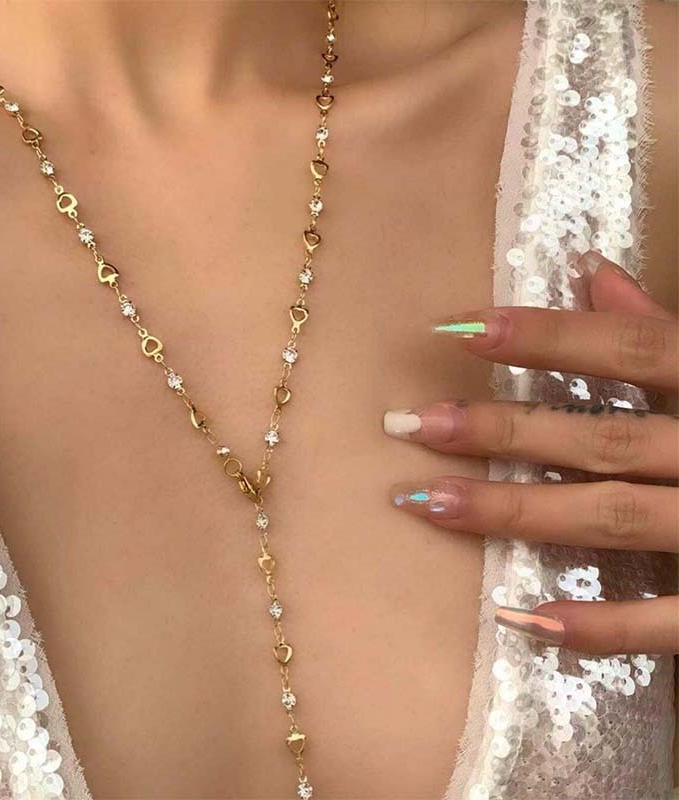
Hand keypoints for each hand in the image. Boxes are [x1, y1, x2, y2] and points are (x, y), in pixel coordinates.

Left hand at [384, 250, 677, 654]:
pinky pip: (666, 621)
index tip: (455, 328)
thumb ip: (669, 326)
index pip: (631, 349)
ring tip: (425, 502)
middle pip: (600, 438)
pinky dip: (597, 624)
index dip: (544, 336)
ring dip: (514, 512)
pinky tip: (517, 617)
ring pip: (610, 519)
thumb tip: (593, 273)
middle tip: (411, 425)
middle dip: (501, 431)